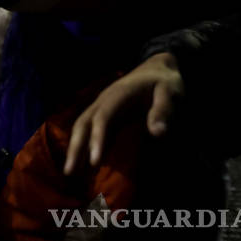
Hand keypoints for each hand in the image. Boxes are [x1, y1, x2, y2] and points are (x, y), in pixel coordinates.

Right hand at [64, 52, 183, 174]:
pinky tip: (83, 162)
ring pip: (81, 126)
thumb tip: (157, 133)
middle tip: (70, 172)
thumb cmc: (165, 81)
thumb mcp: (170, 92)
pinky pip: (89, 129)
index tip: (95, 162)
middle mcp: (104, 101)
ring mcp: (102, 106)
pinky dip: (83, 145)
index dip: (96, 139)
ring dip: (75, 148)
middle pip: (83, 123)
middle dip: (75, 147)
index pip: (102, 119)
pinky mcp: (106, 113)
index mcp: (118, 95)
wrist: (158, 68)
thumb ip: (163, 110)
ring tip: (70, 172)